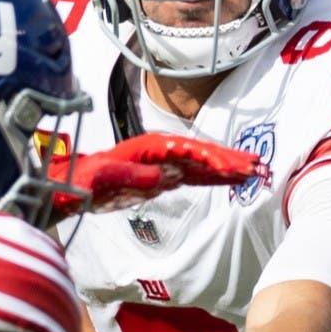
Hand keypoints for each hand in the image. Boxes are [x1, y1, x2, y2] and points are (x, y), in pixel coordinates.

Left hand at [49, 133, 265, 221]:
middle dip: (229, 159)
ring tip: (254, 171)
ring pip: (203, 164)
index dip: (209, 157)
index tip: (228, 166)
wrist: (75, 184)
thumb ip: (133, 177)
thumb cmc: (87, 179)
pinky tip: (232, 180)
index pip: (186, 150)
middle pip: (201, 153)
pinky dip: (215, 177)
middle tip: (256, 166)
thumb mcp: (105, 178)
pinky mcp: (166, 176)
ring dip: (228, 167)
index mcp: (149, 147)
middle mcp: (161, 151)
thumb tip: (161, 177)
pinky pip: (196, 175)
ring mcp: (166, 163)